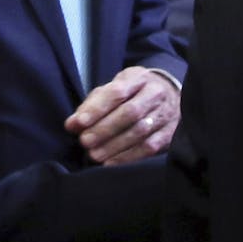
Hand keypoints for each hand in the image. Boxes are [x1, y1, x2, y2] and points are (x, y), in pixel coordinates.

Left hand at [64, 66, 179, 164]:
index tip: (79, 123)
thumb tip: (72, 124)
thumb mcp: (114, 89)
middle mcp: (155, 93)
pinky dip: (128, 157)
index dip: (97, 108)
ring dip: (114, 146)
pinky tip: (111, 163)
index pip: (117, 92)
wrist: (169, 96)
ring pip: (140, 131)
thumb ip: (92, 105)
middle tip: (85, 142)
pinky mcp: (170, 133)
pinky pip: (150, 147)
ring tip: (94, 155)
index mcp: (138, 78)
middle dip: (105, 129)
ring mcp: (166, 113)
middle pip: (130, 112)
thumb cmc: (133, 94)